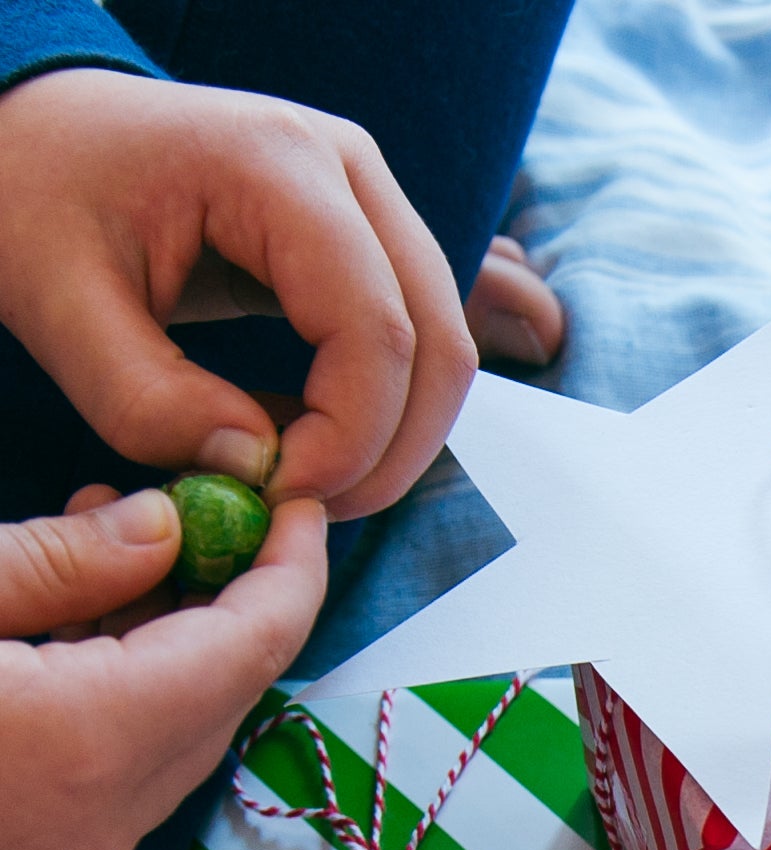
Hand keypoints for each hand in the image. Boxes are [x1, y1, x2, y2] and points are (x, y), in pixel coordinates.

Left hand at [0, 68, 475, 518]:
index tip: (277, 494)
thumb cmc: (34, 195)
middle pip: (438, 345)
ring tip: (301, 477)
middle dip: (386, 453)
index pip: (375, 328)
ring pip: (442, 353)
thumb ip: (147, 401)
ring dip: (391, 440)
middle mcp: (349, 168)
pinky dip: (380, 412)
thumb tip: (258, 472)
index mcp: (276, 162)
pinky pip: (414, 346)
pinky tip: (305, 435)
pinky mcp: (370, 238)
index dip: (348, 437)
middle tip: (306, 508)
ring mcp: (371, 199)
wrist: (37, 133)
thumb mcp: (56, 304)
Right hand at [0, 485, 326, 849]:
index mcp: (94, 736)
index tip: (297, 498)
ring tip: (108, 537)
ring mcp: (81, 848)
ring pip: (182, 731)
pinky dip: (132, 690)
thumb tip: (164, 528)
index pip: (251, 645)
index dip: (291, 567)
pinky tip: (75, 621)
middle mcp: (111, 812)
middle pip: (228, 692)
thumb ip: (61, 564)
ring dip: (176, 639)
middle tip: (198, 502)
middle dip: (234, 595)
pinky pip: (129, 767)